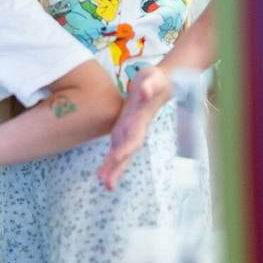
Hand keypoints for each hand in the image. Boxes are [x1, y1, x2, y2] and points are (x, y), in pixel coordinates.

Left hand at [96, 65, 173, 190]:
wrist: (160, 84)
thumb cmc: (156, 80)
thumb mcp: (153, 78)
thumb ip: (149, 85)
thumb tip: (144, 90)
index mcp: (141, 119)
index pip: (134, 137)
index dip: (126, 147)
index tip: (117, 157)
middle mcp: (136, 129)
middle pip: (127, 152)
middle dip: (118, 168)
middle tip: (108, 185)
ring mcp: (130, 131)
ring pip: (121, 154)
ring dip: (112, 169)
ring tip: (104, 185)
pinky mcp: (124, 129)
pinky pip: (116, 148)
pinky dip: (110, 161)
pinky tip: (102, 174)